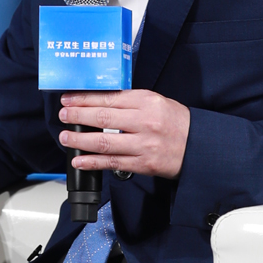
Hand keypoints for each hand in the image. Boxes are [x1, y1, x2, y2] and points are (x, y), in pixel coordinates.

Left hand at [58, 90, 190, 179]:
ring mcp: (143, 144)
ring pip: (103, 141)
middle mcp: (144, 122)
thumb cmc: (176, 123)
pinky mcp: (142, 164)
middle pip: (103, 117)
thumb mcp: (156, 102)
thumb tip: (99, 102)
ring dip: (80, 140)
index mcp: (147, 101)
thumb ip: (130, 102)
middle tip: (63, 115)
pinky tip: (79, 160)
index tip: (69, 99)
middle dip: (77, 116)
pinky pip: (112, 163)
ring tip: (65, 137)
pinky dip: (92, 162)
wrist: (199, 147)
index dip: (84, 99)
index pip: (109, 98)